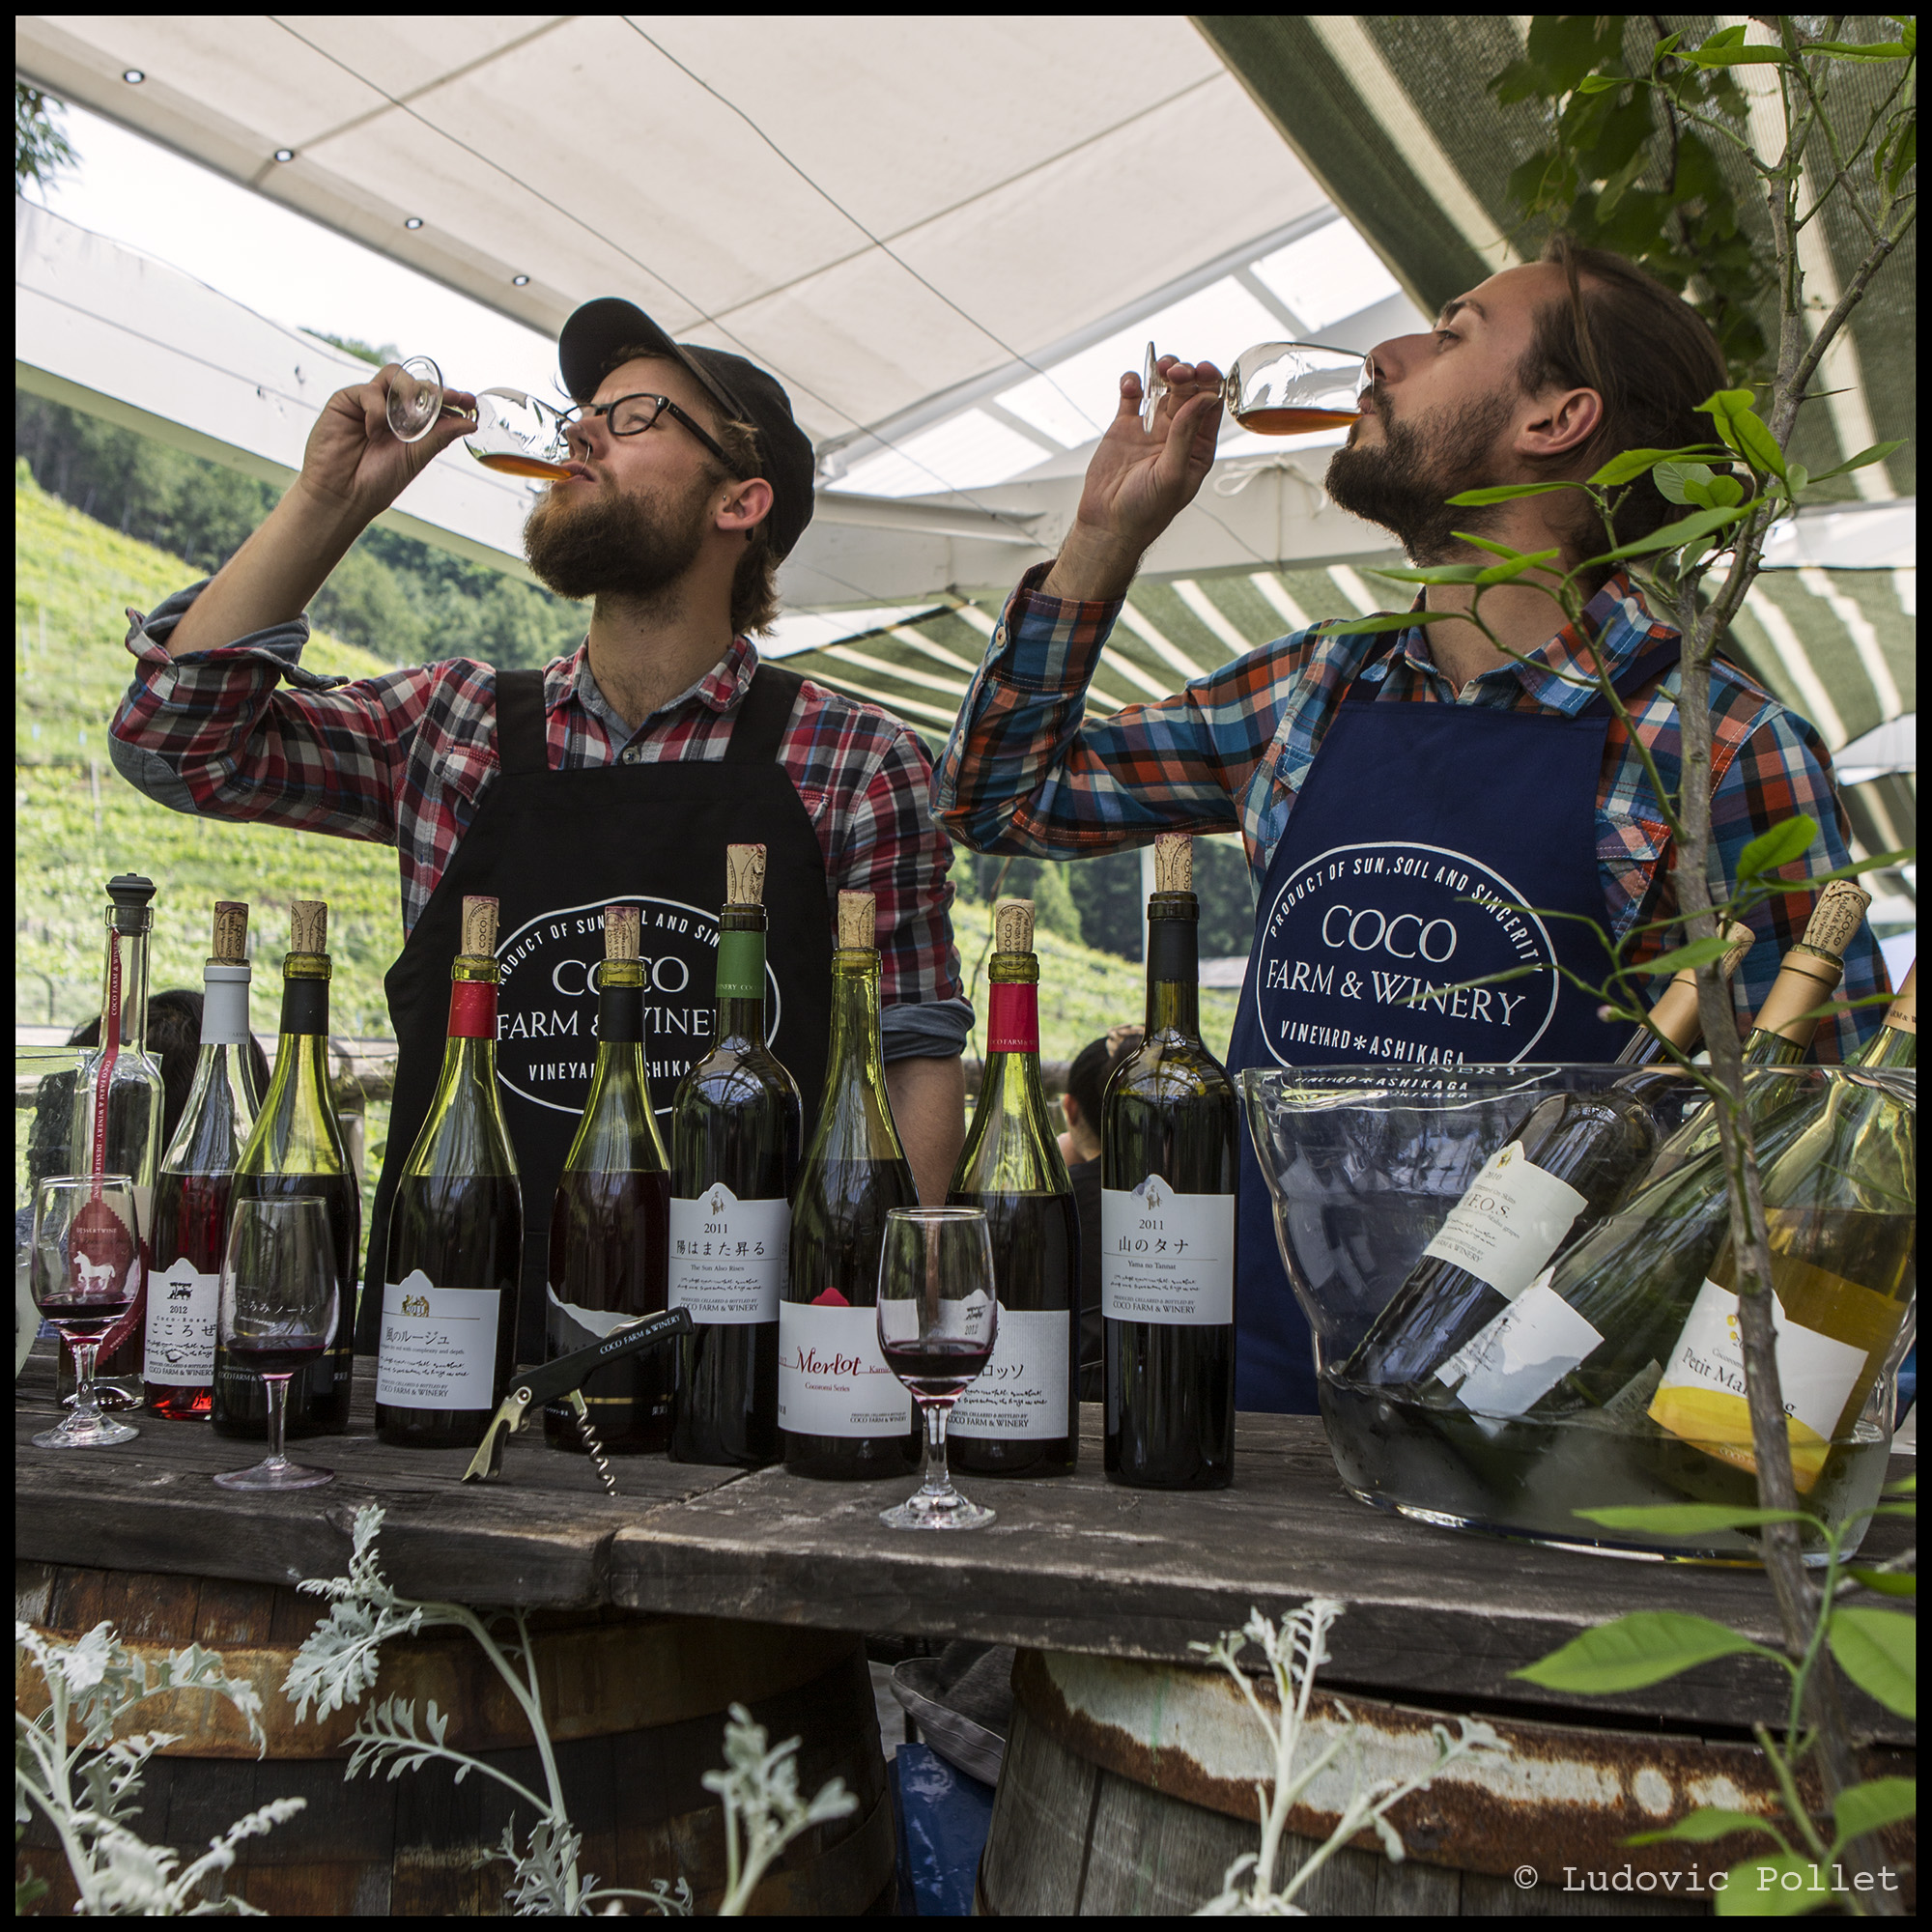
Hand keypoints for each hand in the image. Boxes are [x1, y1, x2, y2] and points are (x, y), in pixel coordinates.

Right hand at [295, 364, 477, 524]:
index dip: (450, 398)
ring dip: (408, 392)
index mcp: (408, 424)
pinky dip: (377, 410)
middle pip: (414, 384)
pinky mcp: (345, 401)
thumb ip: (439, 437)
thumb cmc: (377, 481)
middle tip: (452, 399)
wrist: (343, 494)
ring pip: (393, 376)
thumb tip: (470, 423)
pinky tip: (374, 432)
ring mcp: (367, 403)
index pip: (431, 402)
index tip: (469, 402)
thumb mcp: (416, 457)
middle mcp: (389, 410)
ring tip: (410, 417)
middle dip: (435, 391)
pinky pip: (369, 391)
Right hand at [1042, 357, 1223, 600]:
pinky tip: (1131, 384)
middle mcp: (1178, 433)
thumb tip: (1206, 398)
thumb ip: (1187, 434)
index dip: (1209, 383)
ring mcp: (1151, 428)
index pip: (1210, 406)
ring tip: (1160, 368)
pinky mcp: (1125, 427)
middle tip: (1176, 372)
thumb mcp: (1173, 474)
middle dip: (1185, 374)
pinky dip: (1132, 383)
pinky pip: (1132, 395)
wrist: (1108, 524)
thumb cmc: (1145, 511)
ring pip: (1163, 387)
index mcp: (1198, 447)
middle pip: (1188, 391)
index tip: (1201, 369)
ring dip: (1163, 372)